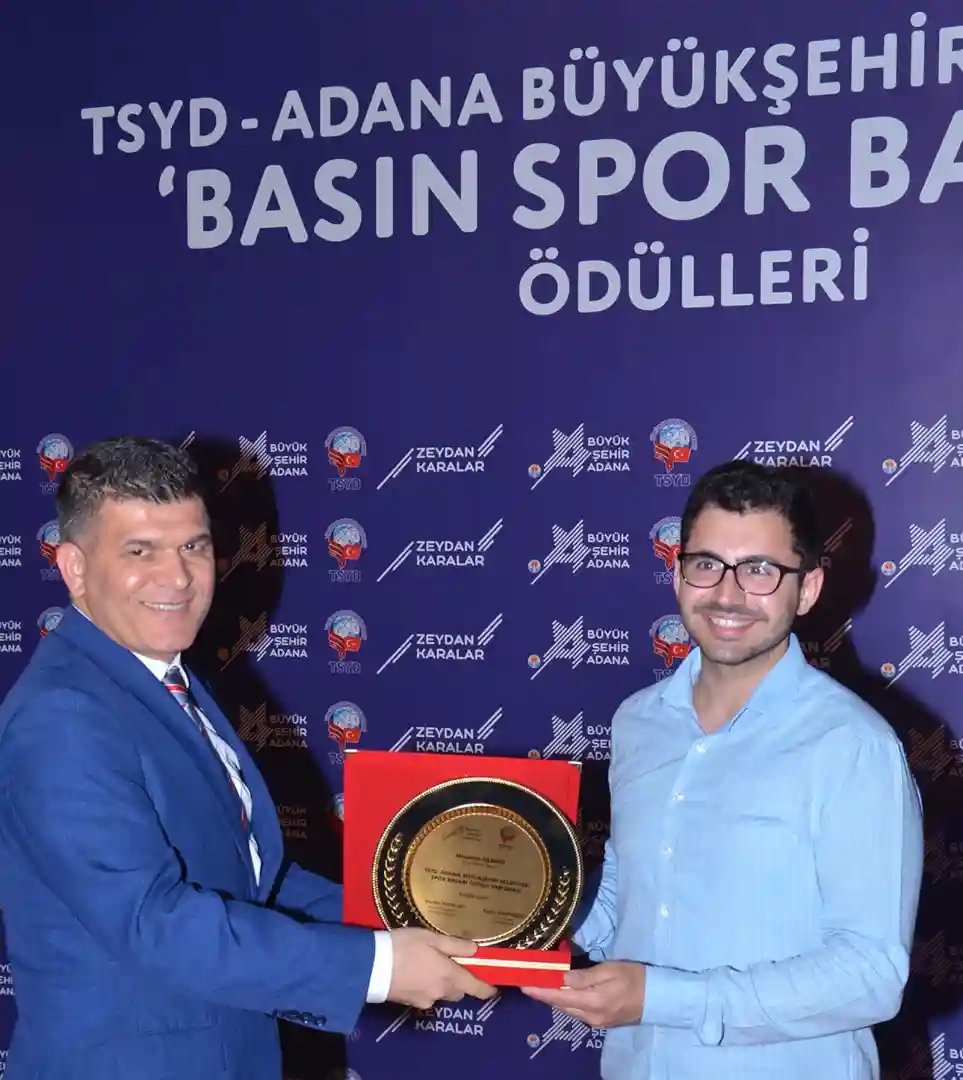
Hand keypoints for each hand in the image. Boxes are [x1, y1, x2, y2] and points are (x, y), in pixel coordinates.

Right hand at [386, 929, 497, 1009]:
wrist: (371, 966)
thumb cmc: (404, 946)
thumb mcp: (431, 938)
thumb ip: (454, 945)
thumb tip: (475, 950)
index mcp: (449, 976)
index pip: (476, 988)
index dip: (487, 988)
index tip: (493, 986)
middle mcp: (440, 992)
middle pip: (458, 991)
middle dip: (459, 981)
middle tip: (451, 964)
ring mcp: (424, 1000)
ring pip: (442, 994)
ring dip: (442, 984)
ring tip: (429, 965)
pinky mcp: (410, 1003)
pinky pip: (426, 995)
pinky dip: (426, 986)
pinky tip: (415, 973)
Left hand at [521, 961, 645, 1028]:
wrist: (658, 999)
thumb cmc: (635, 977)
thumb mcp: (609, 970)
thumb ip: (584, 975)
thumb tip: (561, 977)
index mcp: (592, 1002)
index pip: (558, 997)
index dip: (539, 991)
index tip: (523, 984)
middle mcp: (591, 1016)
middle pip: (560, 1005)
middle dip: (544, 993)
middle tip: (529, 980)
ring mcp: (596, 1022)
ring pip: (568, 1009)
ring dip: (555, 997)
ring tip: (542, 984)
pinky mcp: (601, 1022)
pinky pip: (578, 1011)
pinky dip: (567, 1001)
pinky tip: (563, 991)